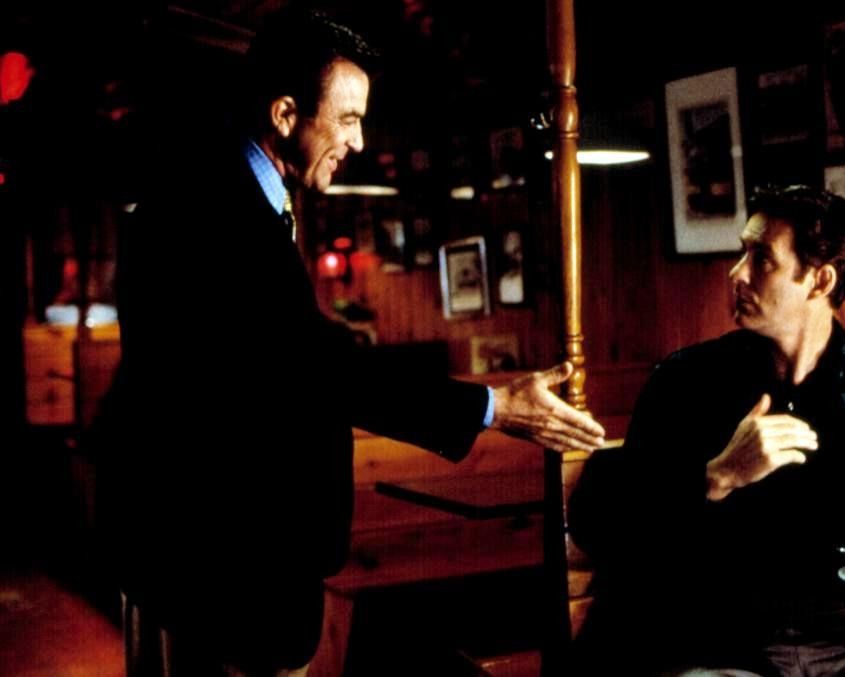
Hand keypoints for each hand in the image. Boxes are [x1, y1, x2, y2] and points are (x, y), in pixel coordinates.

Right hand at [490, 362, 605, 452]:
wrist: (496, 409)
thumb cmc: (515, 392)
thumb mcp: (536, 379)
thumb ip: (555, 374)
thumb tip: (570, 365)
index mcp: (554, 409)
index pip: (578, 420)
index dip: (591, 427)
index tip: (601, 432)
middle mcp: (551, 424)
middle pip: (575, 434)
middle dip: (589, 439)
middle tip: (601, 443)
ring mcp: (543, 433)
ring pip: (566, 442)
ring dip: (580, 446)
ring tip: (591, 449)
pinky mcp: (534, 438)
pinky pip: (553, 446)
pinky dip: (564, 448)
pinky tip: (568, 448)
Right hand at [705, 394, 817, 500]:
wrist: (728, 469)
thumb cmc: (737, 448)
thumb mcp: (744, 426)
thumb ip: (757, 412)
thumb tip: (766, 396)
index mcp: (757, 423)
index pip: (785, 420)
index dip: (799, 424)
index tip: (806, 428)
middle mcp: (761, 432)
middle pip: (791, 430)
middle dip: (806, 433)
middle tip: (814, 438)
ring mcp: (766, 446)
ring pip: (793, 441)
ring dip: (807, 443)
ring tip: (813, 445)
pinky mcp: (770, 459)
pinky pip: (791, 455)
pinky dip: (799, 457)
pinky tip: (801, 458)